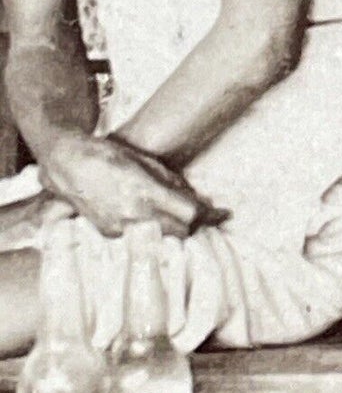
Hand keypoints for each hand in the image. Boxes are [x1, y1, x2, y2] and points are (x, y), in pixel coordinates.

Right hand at [39, 135, 217, 238]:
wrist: (67, 164)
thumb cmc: (109, 155)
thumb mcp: (146, 162)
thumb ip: (171, 182)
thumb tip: (193, 197)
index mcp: (146, 193)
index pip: (190, 214)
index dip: (210, 215)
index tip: (223, 214)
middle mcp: (134, 215)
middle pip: (179, 232)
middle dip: (193, 224)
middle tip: (202, 214)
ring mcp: (119, 227)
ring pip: (160, 237)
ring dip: (173, 229)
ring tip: (178, 215)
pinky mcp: (107, 233)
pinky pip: (139, 235)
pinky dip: (150, 228)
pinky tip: (150, 217)